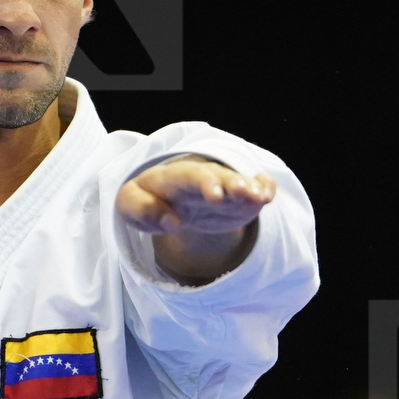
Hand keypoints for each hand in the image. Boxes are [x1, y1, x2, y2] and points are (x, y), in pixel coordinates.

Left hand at [116, 157, 274, 282]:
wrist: (161, 197)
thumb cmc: (144, 199)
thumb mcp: (130, 205)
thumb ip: (144, 211)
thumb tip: (171, 221)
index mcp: (174, 177)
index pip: (190, 177)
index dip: (205, 184)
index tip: (216, 198)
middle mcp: (202, 176)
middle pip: (219, 176)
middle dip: (234, 184)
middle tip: (247, 194)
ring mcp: (221, 184)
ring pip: (238, 181)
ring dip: (251, 188)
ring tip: (262, 198)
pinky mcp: (235, 195)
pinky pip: (252, 186)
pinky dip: (263, 188)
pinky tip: (269, 196)